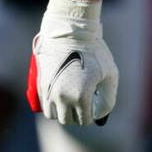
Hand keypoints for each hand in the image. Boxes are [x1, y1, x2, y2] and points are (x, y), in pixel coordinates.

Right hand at [28, 0, 117, 124]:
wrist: (70, 31)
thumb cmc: (94, 51)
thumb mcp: (110, 73)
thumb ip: (109, 98)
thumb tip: (101, 115)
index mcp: (81, 97)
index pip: (85, 120)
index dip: (92, 113)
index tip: (94, 102)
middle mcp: (63, 98)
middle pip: (68, 119)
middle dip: (77, 114)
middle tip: (84, 101)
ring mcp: (49, 91)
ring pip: (53, 115)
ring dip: (62, 112)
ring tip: (71, 99)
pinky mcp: (41, 84)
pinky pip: (44, 104)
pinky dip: (52, 104)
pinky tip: (61, 94)